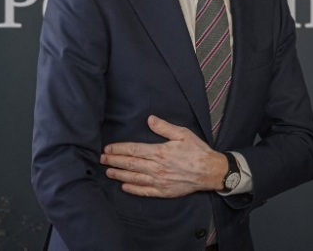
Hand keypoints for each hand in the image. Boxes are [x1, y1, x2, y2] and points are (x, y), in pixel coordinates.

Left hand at [100, 115, 227, 197]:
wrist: (211, 172)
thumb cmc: (197, 151)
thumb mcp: (183, 133)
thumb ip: (164, 127)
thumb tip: (149, 119)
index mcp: (159, 152)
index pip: (133, 150)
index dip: (119, 149)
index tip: (108, 148)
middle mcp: (157, 168)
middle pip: (130, 164)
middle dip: (114, 161)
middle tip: (101, 159)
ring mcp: (159, 181)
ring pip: (134, 178)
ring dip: (119, 175)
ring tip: (108, 171)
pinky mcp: (164, 191)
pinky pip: (145, 191)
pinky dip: (133, 189)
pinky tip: (124, 187)